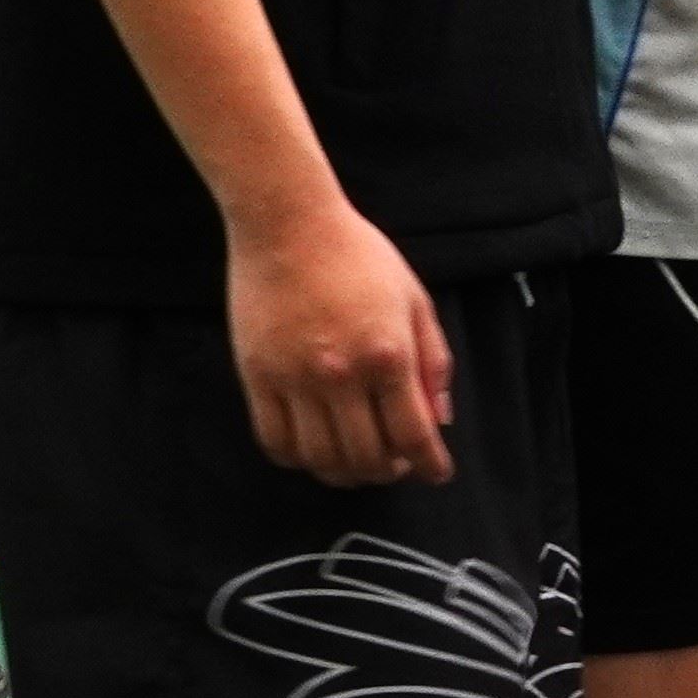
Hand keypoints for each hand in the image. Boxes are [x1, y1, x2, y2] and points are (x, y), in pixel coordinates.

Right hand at [224, 192, 457, 488]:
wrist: (288, 224)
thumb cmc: (358, 255)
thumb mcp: (414, 299)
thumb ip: (433, 360)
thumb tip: (441, 418)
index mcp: (389, 354)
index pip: (414, 435)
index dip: (430, 465)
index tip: (437, 473)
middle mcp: (342, 374)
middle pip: (367, 457)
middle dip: (389, 473)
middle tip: (396, 466)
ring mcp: (295, 379)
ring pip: (321, 459)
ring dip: (345, 474)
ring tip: (357, 463)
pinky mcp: (257, 377)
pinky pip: (275, 441)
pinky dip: (298, 460)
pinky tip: (313, 450)